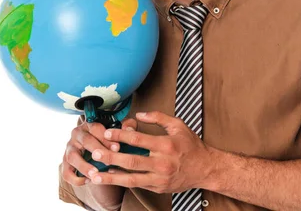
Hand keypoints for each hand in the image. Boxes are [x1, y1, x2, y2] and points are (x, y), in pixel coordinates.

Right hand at [61, 117, 137, 186]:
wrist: (93, 151)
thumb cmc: (109, 139)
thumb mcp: (117, 131)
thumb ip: (126, 128)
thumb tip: (130, 130)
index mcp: (89, 124)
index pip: (96, 128)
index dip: (106, 138)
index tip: (117, 148)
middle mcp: (77, 135)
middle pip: (86, 141)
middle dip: (98, 151)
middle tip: (108, 161)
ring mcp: (69, 149)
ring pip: (73, 157)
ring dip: (84, 166)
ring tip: (95, 174)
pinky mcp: (65, 163)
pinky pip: (66, 173)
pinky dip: (76, 179)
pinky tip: (88, 181)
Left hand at [88, 111, 214, 193]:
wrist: (205, 169)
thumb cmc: (191, 145)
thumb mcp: (178, 126)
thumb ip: (158, 118)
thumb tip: (139, 114)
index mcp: (166, 145)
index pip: (139, 139)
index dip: (121, 135)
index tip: (107, 132)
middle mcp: (162, 162)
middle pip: (132, 160)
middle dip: (111, 156)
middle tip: (95, 152)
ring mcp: (160, 177)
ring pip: (132, 178)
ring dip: (112, 176)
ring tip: (95, 174)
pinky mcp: (158, 187)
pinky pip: (137, 185)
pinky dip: (122, 182)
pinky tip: (110, 178)